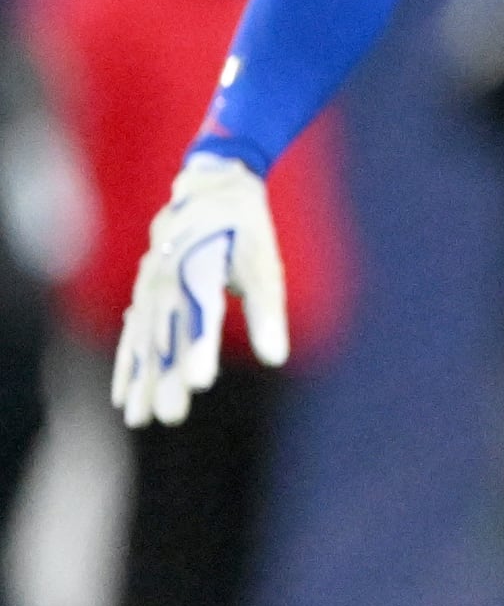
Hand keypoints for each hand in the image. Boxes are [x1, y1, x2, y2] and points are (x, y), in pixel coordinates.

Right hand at [113, 154, 287, 427]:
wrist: (210, 187)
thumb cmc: (244, 232)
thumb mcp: (264, 267)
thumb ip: (267, 314)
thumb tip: (277, 358)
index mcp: (201, 263)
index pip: (201, 312)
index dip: (201, 347)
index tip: (199, 382)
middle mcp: (167, 275)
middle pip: (167, 332)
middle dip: (165, 375)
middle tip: (167, 417)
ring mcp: (150, 284)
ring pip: (144, 336)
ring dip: (140, 377)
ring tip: (139, 418)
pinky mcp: (145, 292)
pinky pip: (133, 332)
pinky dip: (129, 362)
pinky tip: (125, 395)